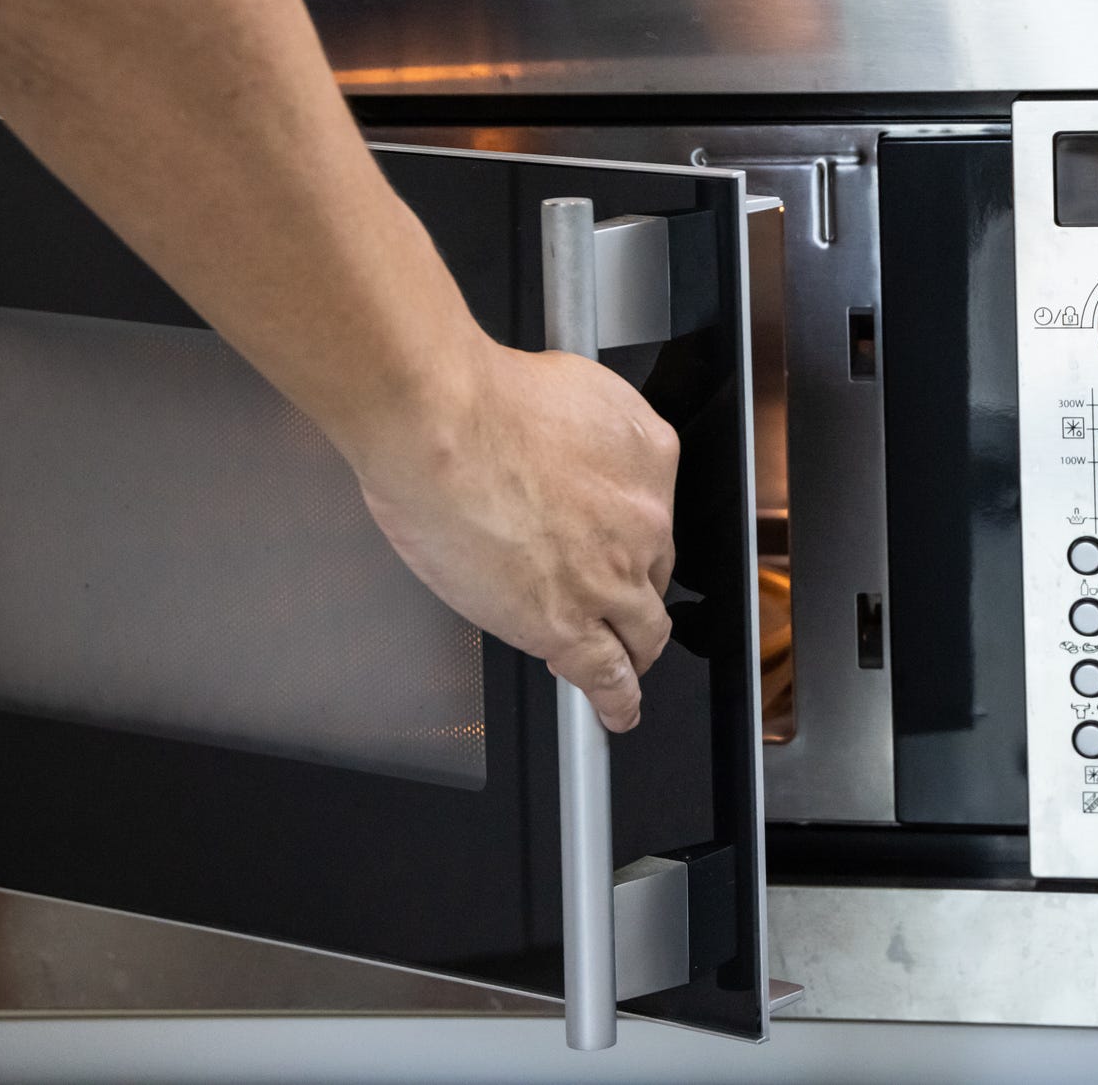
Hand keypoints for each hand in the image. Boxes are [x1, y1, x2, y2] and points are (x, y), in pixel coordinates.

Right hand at [355, 338, 678, 731]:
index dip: (629, 531)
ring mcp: (611, 577)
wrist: (444, 422)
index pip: (652, 510)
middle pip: (653, 570)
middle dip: (633, 584)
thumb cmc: (482, 396)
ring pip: (642, 629)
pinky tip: (620, 710)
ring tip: (629, 667)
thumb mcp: (569, 386)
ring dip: (636, 649)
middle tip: (607, 593)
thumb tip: (570, 444)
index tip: (614, 537)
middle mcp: (645, 518)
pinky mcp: (569, 624)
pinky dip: (619, 699)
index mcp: (650, 455)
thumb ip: (585, 425)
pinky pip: (607, 674)